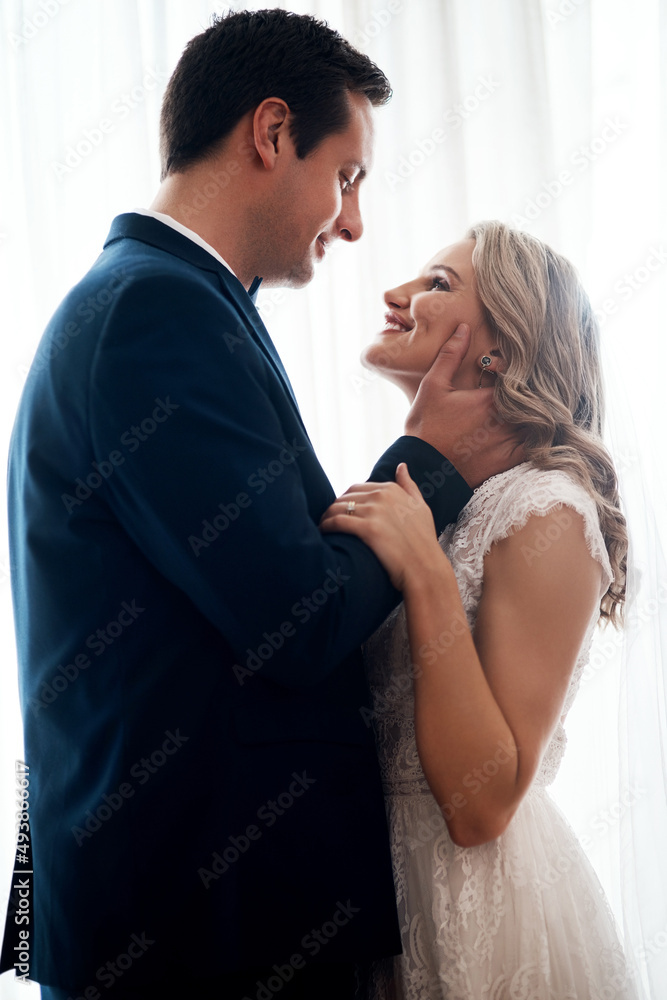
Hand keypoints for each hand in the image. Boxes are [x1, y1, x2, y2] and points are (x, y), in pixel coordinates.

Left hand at [320, 463, 445, 590]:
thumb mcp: (421, 507)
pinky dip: (327, 525)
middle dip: (334, 507)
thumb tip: (401, 466)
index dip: (346, 500)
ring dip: (327, 516)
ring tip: (322, 526)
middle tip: (328, 519)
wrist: (425, 567)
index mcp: (392, 489)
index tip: (341, 511)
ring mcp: (375, 511)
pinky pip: (338, 521)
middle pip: (346, 496)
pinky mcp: (368, 529)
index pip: (358, 488)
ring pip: (339, 507)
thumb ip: (408, 486)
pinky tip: (323, 532)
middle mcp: (383, 496)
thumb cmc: (424, 541)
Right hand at [405, 324, 524, 487]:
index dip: (510, 369)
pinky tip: (531, 428)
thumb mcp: (433, 386)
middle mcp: (505, 419)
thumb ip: (451, 355)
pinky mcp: (510, 459)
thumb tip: (464, 328)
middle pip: (531, 397)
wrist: (425, 469)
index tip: (496, 370)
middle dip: (525, 390)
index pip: (517, 375)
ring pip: (536, 419)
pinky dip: (538, 435)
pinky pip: (536, 444)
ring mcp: (509, 440)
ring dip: (533, 410)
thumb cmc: (426, 427)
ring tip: (526, 405)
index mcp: (490, 398)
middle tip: (516, 386)